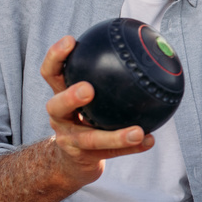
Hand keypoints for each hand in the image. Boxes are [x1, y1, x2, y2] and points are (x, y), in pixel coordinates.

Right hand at [40, 35, 154, 185]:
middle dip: (70, 97)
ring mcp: (69, 140)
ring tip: (137, 131)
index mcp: (59, 95)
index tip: (70, 41)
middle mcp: (59, 117)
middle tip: (88, 89)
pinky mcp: (83, 159)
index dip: (56, 57)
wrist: (71, 161)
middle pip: (56, 106)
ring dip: (115, 135)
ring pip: (90, 139)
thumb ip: (102, 76)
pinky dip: (132, 148)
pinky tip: (150, 140)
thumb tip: (141, 45)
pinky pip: (110, 153)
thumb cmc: (85, 118)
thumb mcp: (86, 97)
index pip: (51, 73)